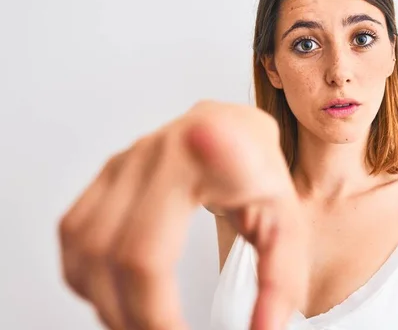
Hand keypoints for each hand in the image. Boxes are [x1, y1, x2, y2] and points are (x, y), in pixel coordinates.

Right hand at [58, 101, 308, 329]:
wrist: (234, 124)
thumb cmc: (259, 168)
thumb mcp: (286, 220)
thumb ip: (280, 278)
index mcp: (203, 163)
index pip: (155, 246)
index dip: (151, 300)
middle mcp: (153, 157)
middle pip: (120, 258)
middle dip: (138, 319)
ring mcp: (123, 163)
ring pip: (86, 249)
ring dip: (108, 302)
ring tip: (144, 324)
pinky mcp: (106, 172)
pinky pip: (75, 233)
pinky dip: (88, 275)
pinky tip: (117, 292)